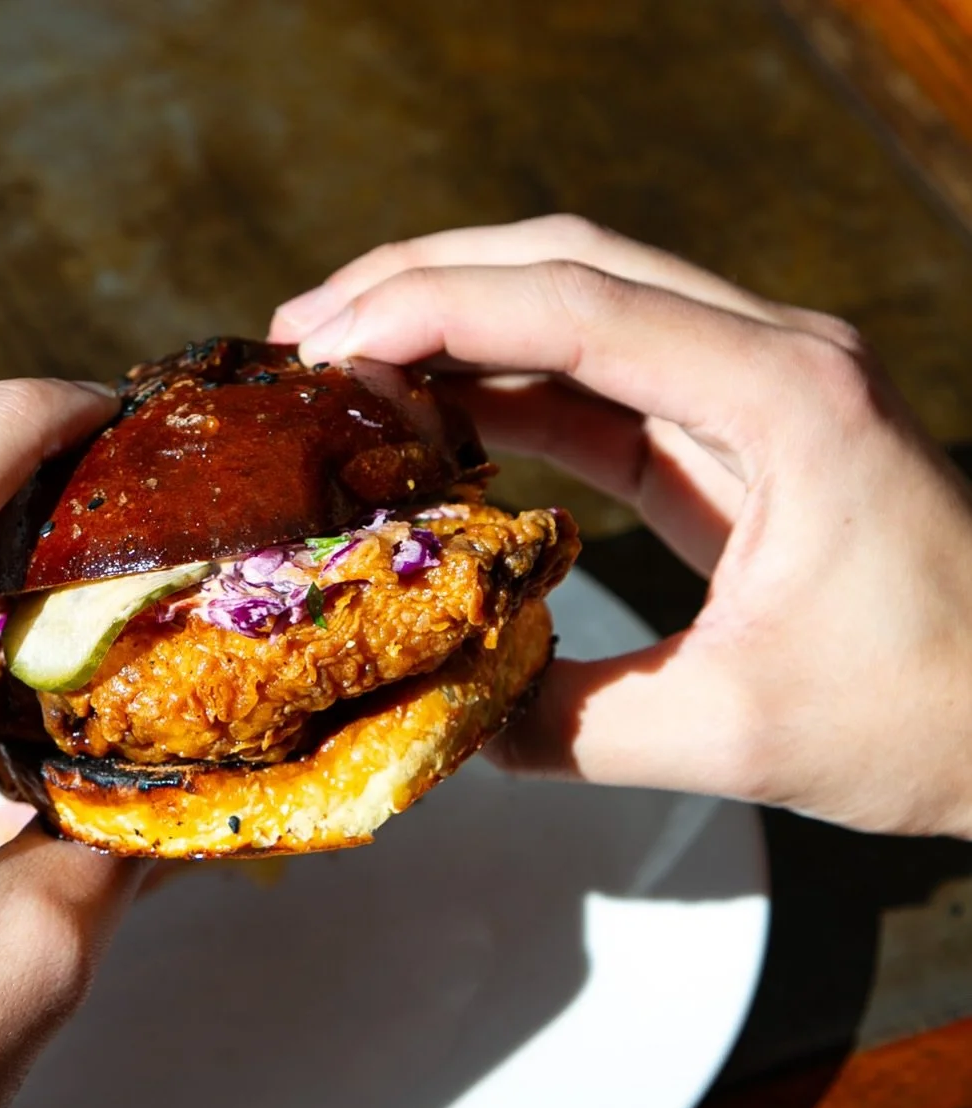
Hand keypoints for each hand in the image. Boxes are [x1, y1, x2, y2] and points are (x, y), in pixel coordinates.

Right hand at [272, 217, 971, 838]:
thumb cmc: (931, 716)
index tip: (325, 347)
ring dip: (452, 327)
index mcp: (784, 398)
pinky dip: (501, 394)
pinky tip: (428, 426)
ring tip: (340, 368)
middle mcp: (768, 358)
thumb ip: (571, 727)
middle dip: (420, 285)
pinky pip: (593, 386)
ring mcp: (748, 389)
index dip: (432, 311)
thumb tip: (447, 720)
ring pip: (574, 307)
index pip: (575, 308)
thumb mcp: (735, 736)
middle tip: (305, 337)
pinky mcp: (727, 437)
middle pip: (565, 263)